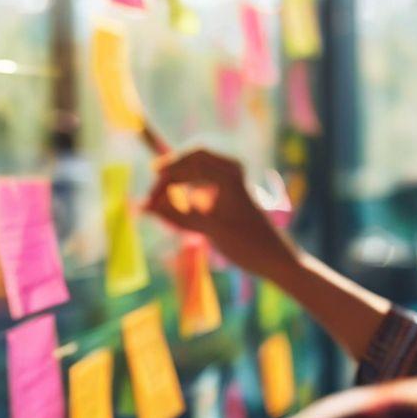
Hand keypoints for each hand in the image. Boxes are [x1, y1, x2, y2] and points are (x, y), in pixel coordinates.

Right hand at [141, 148, 300, 280]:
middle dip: (169, 175)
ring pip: (194, 169)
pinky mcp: (228, 191)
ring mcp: (230, 179)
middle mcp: (230, 169)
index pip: (185, 164)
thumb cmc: (246, 243)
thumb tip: (140, 207)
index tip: (149, 203)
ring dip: (177, 184)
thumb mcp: (206, 228)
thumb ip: (172, 214)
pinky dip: (186, 193)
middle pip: (189, 158)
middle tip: (152, 198)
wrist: (276, 259)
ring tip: (162, 207)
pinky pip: (201, 182)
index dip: (163, 181)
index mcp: (228, 173)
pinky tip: (179, 211)